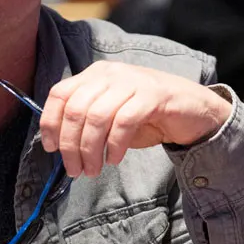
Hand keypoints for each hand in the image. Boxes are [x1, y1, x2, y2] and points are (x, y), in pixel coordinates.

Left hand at [39, 62, 231, 177]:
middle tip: (74, 169)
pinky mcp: (153, 95)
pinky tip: (114, 159)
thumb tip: (59, 145)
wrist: (193, 110)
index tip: (51, 149)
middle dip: (70, 145)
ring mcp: (132, 82)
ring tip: (93, 170)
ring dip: (90, 150)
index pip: (60, 94)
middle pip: (76, 109)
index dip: (50, 123)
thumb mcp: (110, 115)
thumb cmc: (147, 117)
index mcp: (95, 75)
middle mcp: (110, 74)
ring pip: (97, 117)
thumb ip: (85, 122)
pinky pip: (123, 123)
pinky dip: (114, 145)